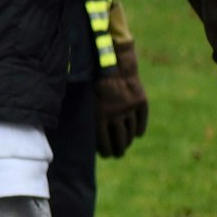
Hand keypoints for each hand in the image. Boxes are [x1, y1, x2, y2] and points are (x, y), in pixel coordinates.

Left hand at [96, 38, 148, 157]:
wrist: (112, 61)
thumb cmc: (92, 80)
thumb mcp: (85, 98)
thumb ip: (85, 114)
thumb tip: (75, 132)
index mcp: (99, 115)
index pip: (103, 141)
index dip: (105, 150)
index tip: (106, 155)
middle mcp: (115, 114)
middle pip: (119, 139)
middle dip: (118, 149)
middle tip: (118, 154)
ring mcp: (129, 108)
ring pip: (130, 131)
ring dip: (128, 141)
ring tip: (126, 146)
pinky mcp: (140, 101)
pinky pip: (141, 119)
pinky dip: (140, 128)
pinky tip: (137, 134)